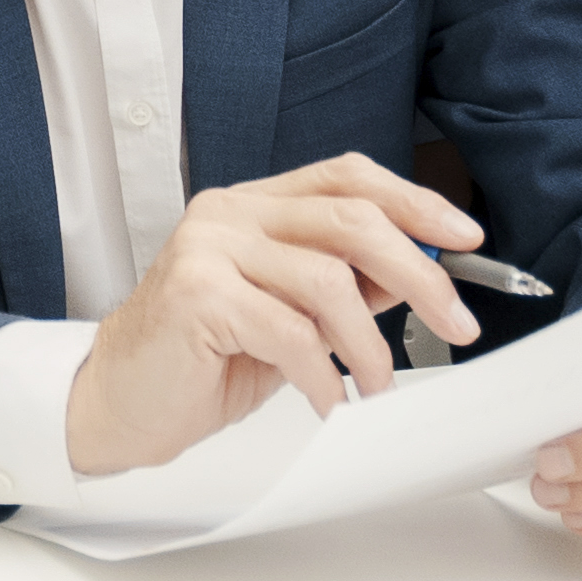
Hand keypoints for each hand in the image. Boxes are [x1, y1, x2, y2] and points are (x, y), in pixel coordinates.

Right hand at [65, 152, 486, 475]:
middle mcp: (230, 213)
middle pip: (352, 220)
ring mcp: (209, 249)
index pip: (348, 177)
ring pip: (330, 281)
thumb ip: (341, 285)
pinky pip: (292, 333)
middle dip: (421, 274)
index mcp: (253, 206)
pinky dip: (323, 376)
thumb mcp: (286, 315)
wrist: (115, 403)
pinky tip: (326, 401)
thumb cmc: (199, 361)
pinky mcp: (197, 296)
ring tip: (375, 387)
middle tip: (457, 324)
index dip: (415, 202)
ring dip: (370, 347)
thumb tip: (415, 275)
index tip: (466, 239)